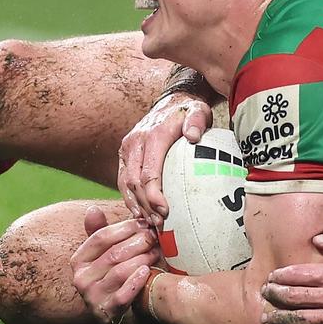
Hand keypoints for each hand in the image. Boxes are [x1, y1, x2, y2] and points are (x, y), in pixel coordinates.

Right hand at [70, 206, 159, 323]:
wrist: (116, 313)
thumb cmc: (112, 276)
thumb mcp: (103, 254)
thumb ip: (100, 232)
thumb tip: (92, 210)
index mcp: (79, 261)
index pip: (100, 237)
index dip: (124, 228)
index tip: (143, 222)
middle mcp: (81, 279)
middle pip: (113, 254)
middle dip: (137, 242)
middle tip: (154, 236)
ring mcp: (92, 297)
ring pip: (120, 272)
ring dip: (141, 259)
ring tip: (155, 252)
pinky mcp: (106, 313)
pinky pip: (123, 295)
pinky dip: (136, 282)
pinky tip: (146, 271)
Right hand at [118, 92, 211, 225]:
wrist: (173, 100)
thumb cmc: (188, 110)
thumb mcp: (198, 111)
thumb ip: (196, 122)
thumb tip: (193, 137)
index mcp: (153, 135)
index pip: (148, 173)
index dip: (154, 195)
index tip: (165, 211)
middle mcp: (135, 142)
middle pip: (134, 182)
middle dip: (145, 205)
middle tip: (160, 223)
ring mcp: (128, 147)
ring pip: (125, 183)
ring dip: (136, 204)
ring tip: (150, 222)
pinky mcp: (125, 153)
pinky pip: (123, 179)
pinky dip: (130, 197)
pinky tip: (141, 211)